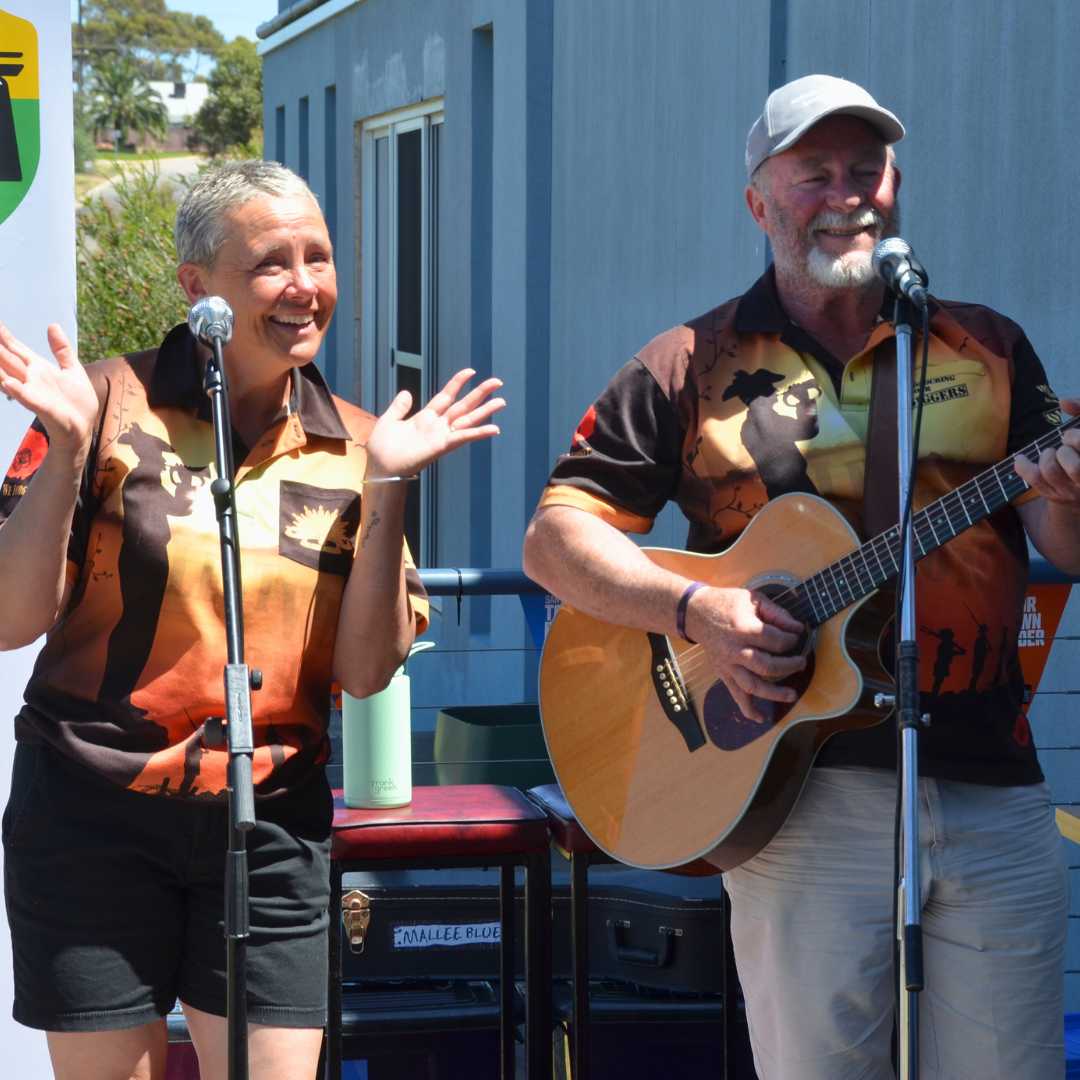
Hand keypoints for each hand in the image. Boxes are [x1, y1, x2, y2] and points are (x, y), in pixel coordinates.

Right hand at [0, 323, 96, 459]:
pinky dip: (17, 390)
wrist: (84, 428)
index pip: (16, 348)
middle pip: (6, 359)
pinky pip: (26, 397)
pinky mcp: (42, 406)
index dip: (4, 336)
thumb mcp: (72, 370)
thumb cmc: (77, 402)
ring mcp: (34, 392)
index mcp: (39, 368)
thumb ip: (62, 350)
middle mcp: (31, 378)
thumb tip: (52, 325)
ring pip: (8, 376)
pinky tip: (7, 383)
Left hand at [364, 368, 504, 479]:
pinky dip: (478, 433)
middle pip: (463, 406)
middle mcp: (437, 426)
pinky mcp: (441, 446)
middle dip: (480, 394)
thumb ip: (399, 407)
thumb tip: (407, 392)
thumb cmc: (382, 449)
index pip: (446, 396)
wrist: (380, 467)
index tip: (470, 371)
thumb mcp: (388, 421)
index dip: (457, 383)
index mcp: (425, 418)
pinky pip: (463, 437)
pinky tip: (494, 429)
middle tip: (498, 382)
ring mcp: (441, 436)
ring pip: (468, 419)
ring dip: (485, 410)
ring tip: (502, 401)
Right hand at [684, 585, 805, 723]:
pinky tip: (760, 718)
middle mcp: (736, 650)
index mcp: (744, 629)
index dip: (792, 639)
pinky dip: (747, 709)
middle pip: (767, 666)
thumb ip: (777, 613)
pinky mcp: (723, 673)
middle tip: (801, 663)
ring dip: (774, 693)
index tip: (798, 636)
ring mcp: (728, 664)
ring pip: (753, 685)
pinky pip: (735, 694)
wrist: (695, 613)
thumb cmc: (726, 603)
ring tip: (792, 695)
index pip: (776, 641)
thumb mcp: (753, 599)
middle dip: (789, 666)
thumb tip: (798, 628)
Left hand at [1013, 398, 1079, 506]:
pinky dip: (1022, 466)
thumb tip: (1063, 401)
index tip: (1070, 435)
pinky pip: (1034, 480)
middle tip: (1064, 445)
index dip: (1074, 438)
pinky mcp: (1055, 496)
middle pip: (1074, 468)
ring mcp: (1072, 491)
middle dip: (1065, 450)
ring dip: (1046, 456)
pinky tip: (1020, 458)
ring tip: (1050, 452)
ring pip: (1051, 471)